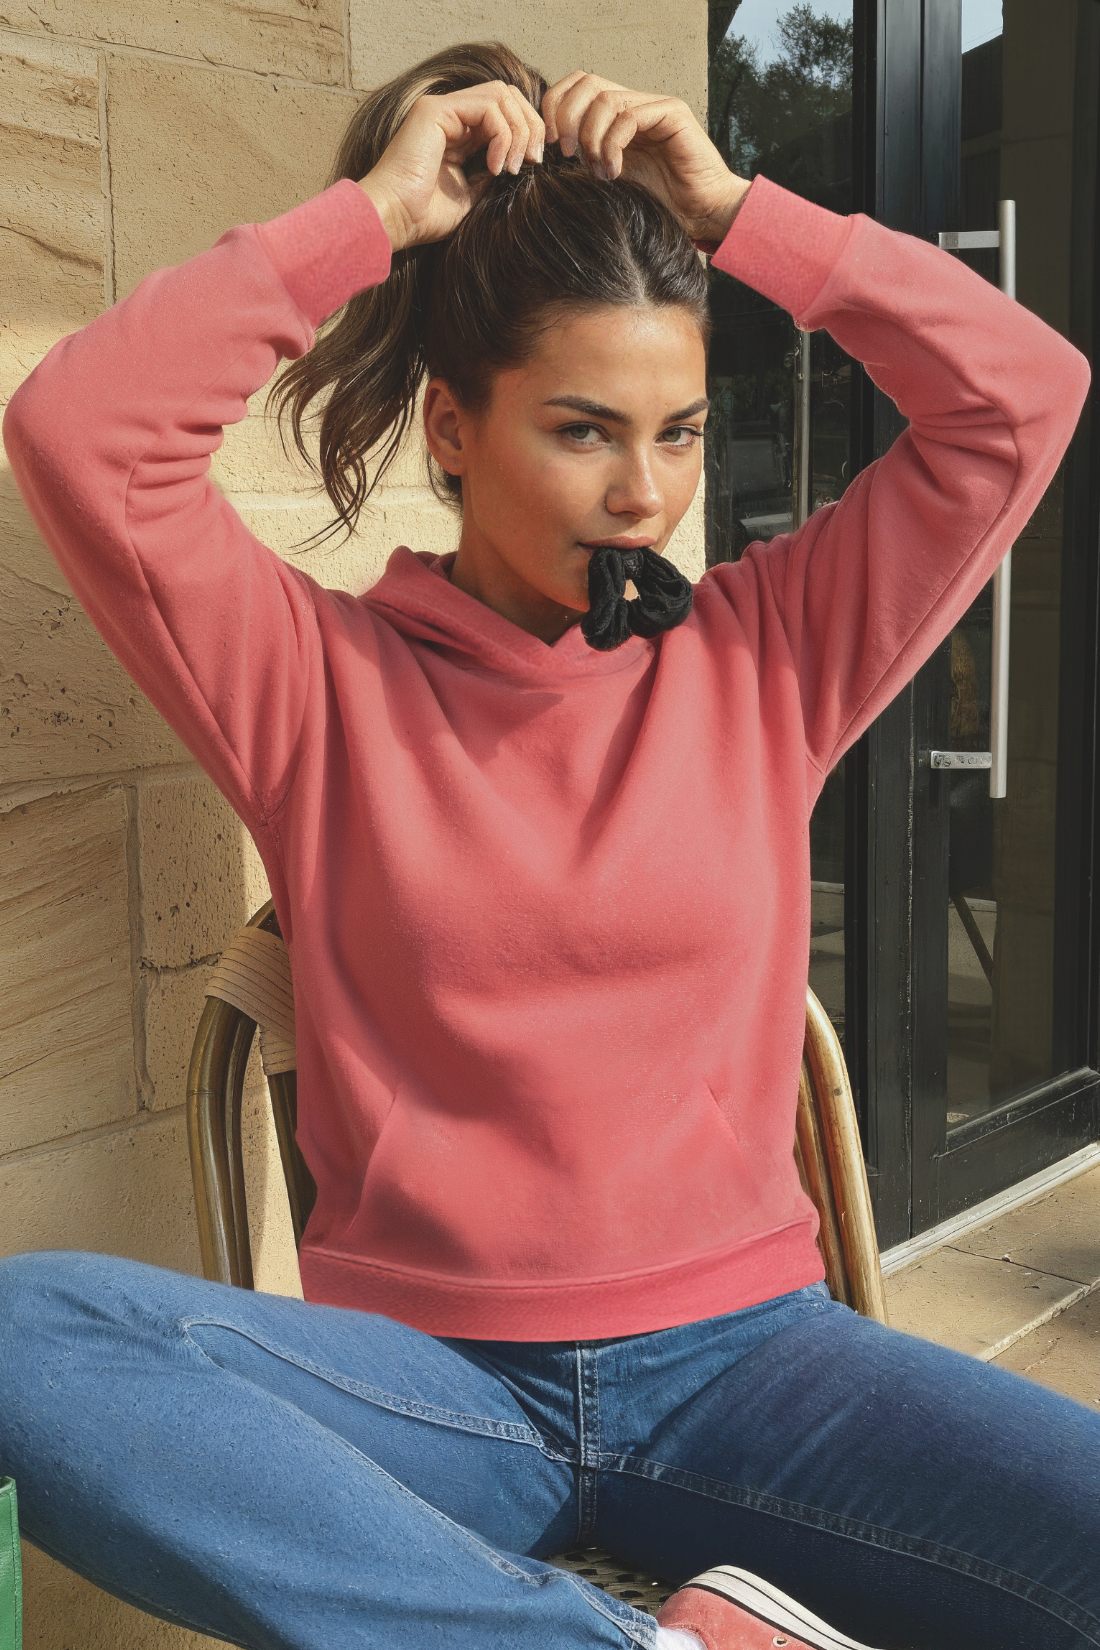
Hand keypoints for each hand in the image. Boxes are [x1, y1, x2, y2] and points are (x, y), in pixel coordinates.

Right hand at [358, 83, 544, 252]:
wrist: (394, 220)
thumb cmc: (425, 216)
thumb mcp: (472, 194)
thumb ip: (494, 172)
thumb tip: (523, 161)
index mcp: (459, 132)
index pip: (505, 112)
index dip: (528, 131)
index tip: (533, 164)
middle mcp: (450, 114)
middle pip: (508, 95)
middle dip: (530, 125)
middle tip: (533, 160)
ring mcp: (442, 108)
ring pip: (501, 95)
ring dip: (518, 130)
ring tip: (511, 167)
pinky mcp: (435, 110)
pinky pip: (487, 106)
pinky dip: (502, 134)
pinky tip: (494, 165)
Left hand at [542, 72, 750, 245]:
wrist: (702, 214)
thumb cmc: (659, 204)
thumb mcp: (608, 180)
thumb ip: (584, 159)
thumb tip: (546, 153)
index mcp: (615, 116)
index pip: (574, 86)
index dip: (554, 109)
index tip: (550, 147)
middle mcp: (633, 103)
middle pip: (585, 82)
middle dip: (566, 118)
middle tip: (568, 154)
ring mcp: (653, 106)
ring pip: (604, 100)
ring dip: (592, 138)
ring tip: (600, 172)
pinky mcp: (672, 114)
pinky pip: (629, 116)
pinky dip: (613, 145)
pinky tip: (615, 172)